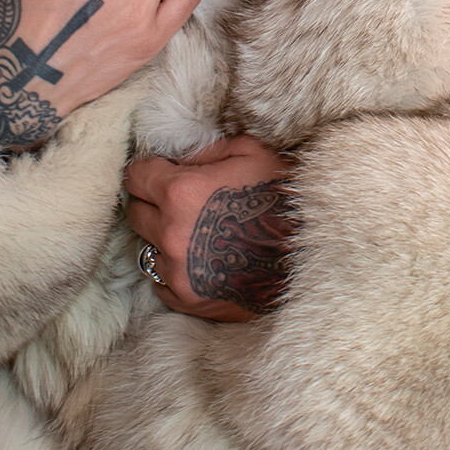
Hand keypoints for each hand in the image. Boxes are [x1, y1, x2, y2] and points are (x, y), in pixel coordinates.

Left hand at [123, 135, 297, 321]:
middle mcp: (170, 234)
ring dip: (163, 239)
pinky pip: (162, 281)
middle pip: (136, 213)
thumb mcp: (251, 152)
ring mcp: (177, 271)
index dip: (148, 171)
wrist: (314, 256)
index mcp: (180, 192)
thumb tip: (178, 156)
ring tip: (196, 233)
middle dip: (152, 203)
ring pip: (147, 249)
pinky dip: (176, 269)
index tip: (161, 173)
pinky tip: (203, 259)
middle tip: (180, 202)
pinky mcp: (188, 300)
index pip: (135, 176)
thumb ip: (206, 149)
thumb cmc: (284, 197)